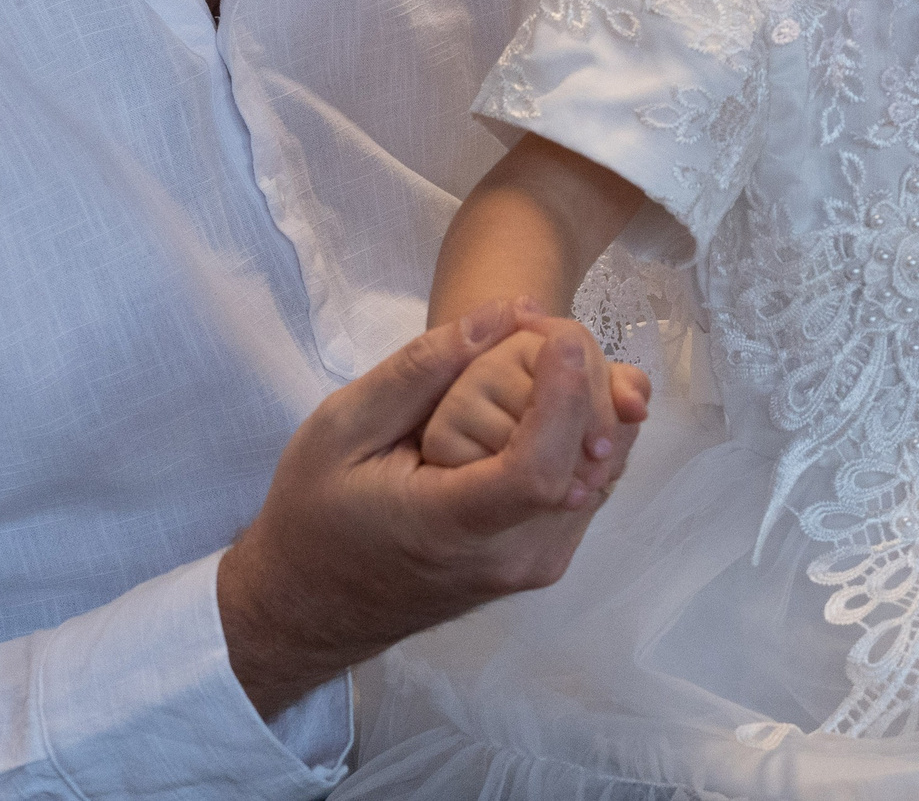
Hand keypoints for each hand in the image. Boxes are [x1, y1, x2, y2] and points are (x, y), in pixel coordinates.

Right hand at [216, 297, 642, 717]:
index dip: (565, 396)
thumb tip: (509, 312)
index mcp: (452, 528)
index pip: (539, 470)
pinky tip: (546, 398)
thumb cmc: (314, 514)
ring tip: (542, 358)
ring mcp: (537, 564)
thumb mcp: (341, 426)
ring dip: (593, 402)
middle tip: (547, 331)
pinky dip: (585, 430)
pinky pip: (594, 483)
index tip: (557, 336)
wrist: (311, 606)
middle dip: (588, 381)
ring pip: (607, 468)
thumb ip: (422, 369)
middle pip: (592, 460)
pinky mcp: (546, 558)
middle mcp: (511, 557)